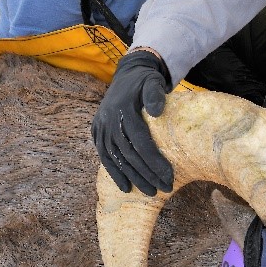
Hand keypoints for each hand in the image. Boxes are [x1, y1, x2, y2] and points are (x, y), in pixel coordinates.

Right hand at [92, 50, 173, 195]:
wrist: (126, 74)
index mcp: (123, 108)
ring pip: (116, 158)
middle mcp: (108, 120)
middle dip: (147, 174)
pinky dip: (115, 173)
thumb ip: (155, 94)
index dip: (154, 161)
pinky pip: (104, 157)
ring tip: (151, 192)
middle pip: (129, 153)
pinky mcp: (96, 132)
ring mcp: (100, 127)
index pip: (139, 141)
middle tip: (164, 188)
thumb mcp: (153, 81)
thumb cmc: (145, 81)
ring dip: (133, 177)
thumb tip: (156, 112)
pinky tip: (126, 188)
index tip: (169, 176)